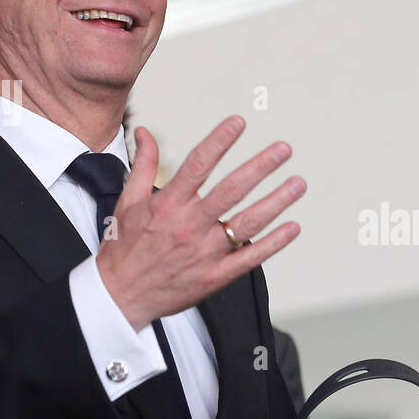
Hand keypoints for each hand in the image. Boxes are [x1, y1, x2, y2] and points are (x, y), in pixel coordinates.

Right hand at [98, 118, 305, 329]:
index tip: (238, 122)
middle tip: (283, 149)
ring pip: (248, 223)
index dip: (220, 141)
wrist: (120, 296)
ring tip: (298, 184)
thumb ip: (142, 164)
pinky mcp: (215, 276)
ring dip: (276, 201)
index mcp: (168, 204)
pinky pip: (250, 258)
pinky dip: (274, 243)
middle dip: (260, 167)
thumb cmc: (124, 248)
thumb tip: (145, 132)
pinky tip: (292, 227)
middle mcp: (190, 225)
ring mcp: (205, 252)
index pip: (198, 164)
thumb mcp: (128, 202)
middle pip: (231, 190)